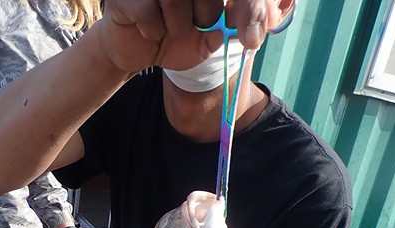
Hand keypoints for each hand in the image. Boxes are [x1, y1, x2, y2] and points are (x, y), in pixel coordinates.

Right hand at [101, 0, 294, 71]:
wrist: (137, 50)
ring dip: (179, 26)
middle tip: (201, 26)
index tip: (253, 39)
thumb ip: (236, 27)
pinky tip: (151, 33)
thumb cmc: (177, 36)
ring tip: (172, 30)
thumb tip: (258, 26)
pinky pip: (147, 12)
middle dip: (210, 15)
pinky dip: (153, 31)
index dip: (250, 9)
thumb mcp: (212, 38)